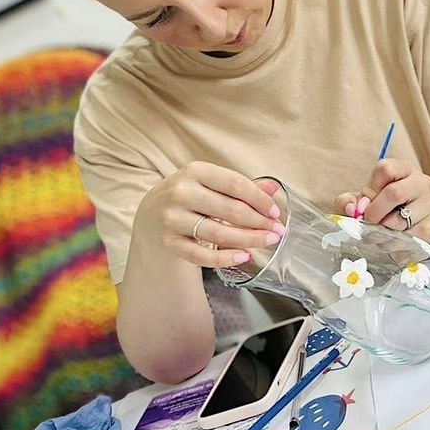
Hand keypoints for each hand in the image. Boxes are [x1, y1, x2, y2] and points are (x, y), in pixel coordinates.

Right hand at [136, 162, 283, 268]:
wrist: (151, 215)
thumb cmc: (190, 197)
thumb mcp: (212, 184)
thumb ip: (242, 186)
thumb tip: (274, 188)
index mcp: (195, 171)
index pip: (236, 184)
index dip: (260, 200)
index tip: (276, 213)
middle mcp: (181, 192)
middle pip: (231, 210)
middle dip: (259, 222)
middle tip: (278, 231)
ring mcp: (173, 218)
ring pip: (219, 233)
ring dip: (249, 239)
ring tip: (268, 242)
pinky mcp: (169, 242)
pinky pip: (201, 255)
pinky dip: (225, 258)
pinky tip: (244, 256)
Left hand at [335, 159, 429, 242]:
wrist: (407, 226)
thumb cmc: (381, 208)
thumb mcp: (361, 200)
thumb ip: (348, 201)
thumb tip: (350, 209)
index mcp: (404, 169)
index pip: (386, 169)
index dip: (370, 189)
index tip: (364, 204)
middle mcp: (421, 183)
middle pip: (395, 193)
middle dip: (374, 212)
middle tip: (367, 222)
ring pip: (400, 220)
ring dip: (381, 232)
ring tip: (376, 234)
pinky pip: (408, 239)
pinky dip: (392, 245)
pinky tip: (389, 242)